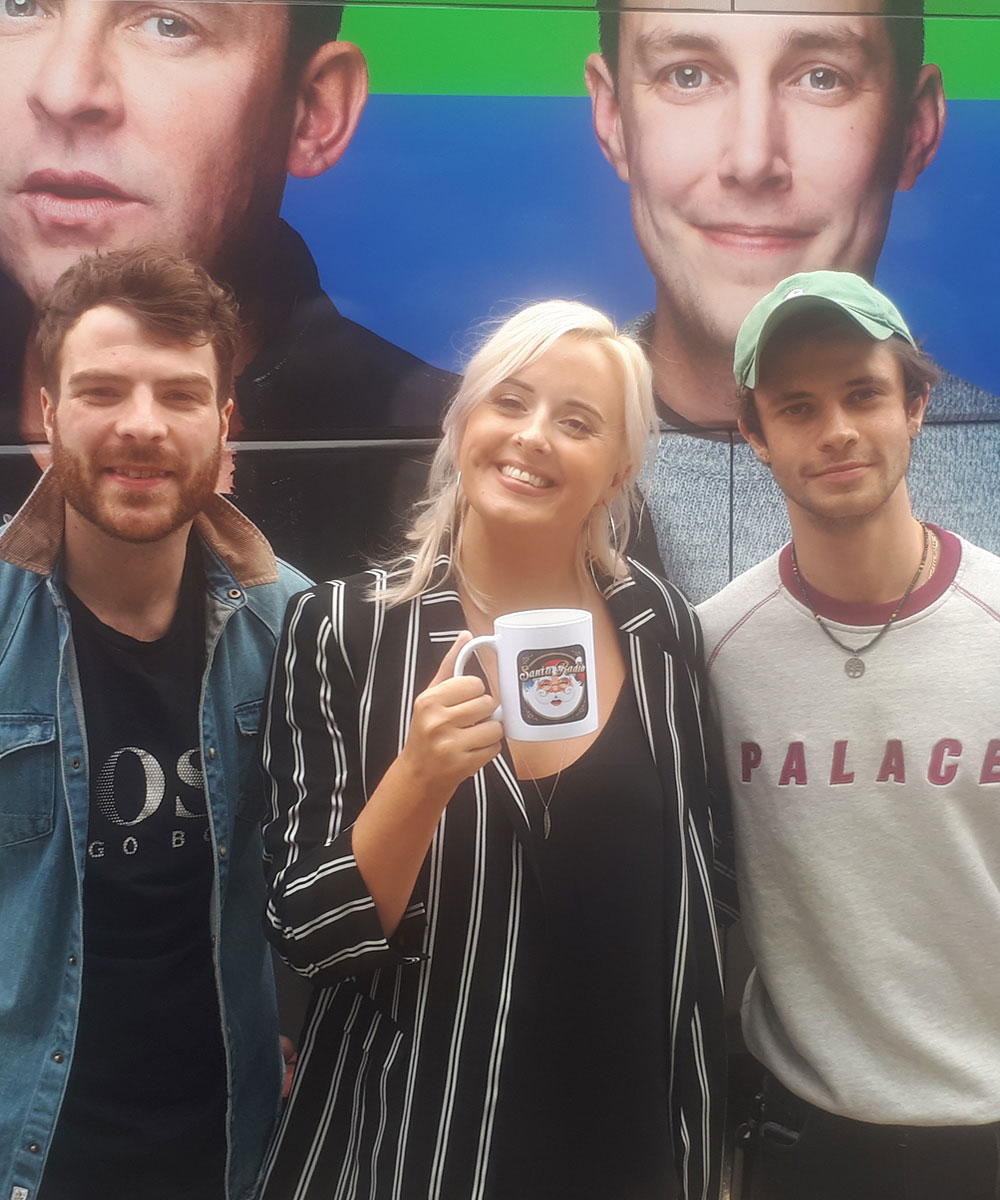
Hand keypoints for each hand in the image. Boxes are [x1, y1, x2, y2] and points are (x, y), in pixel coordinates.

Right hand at [398, 633, 502, 797]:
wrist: (418, 773)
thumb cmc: (426, 732)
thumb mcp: (431, 697)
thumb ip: (450, 666)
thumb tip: (465, 636)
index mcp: (429, 701)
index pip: (474, 684)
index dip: (475, 693)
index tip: (464, 701)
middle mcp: (437, 722)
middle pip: (488, 704)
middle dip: (484, 712)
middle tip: (469, 720)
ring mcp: (450, 745)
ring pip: (495, 727)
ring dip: (489, 732)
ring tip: (471, 736)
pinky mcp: (464, 765)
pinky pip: (495, 749)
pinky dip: (488, 749)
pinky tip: (471, 750)